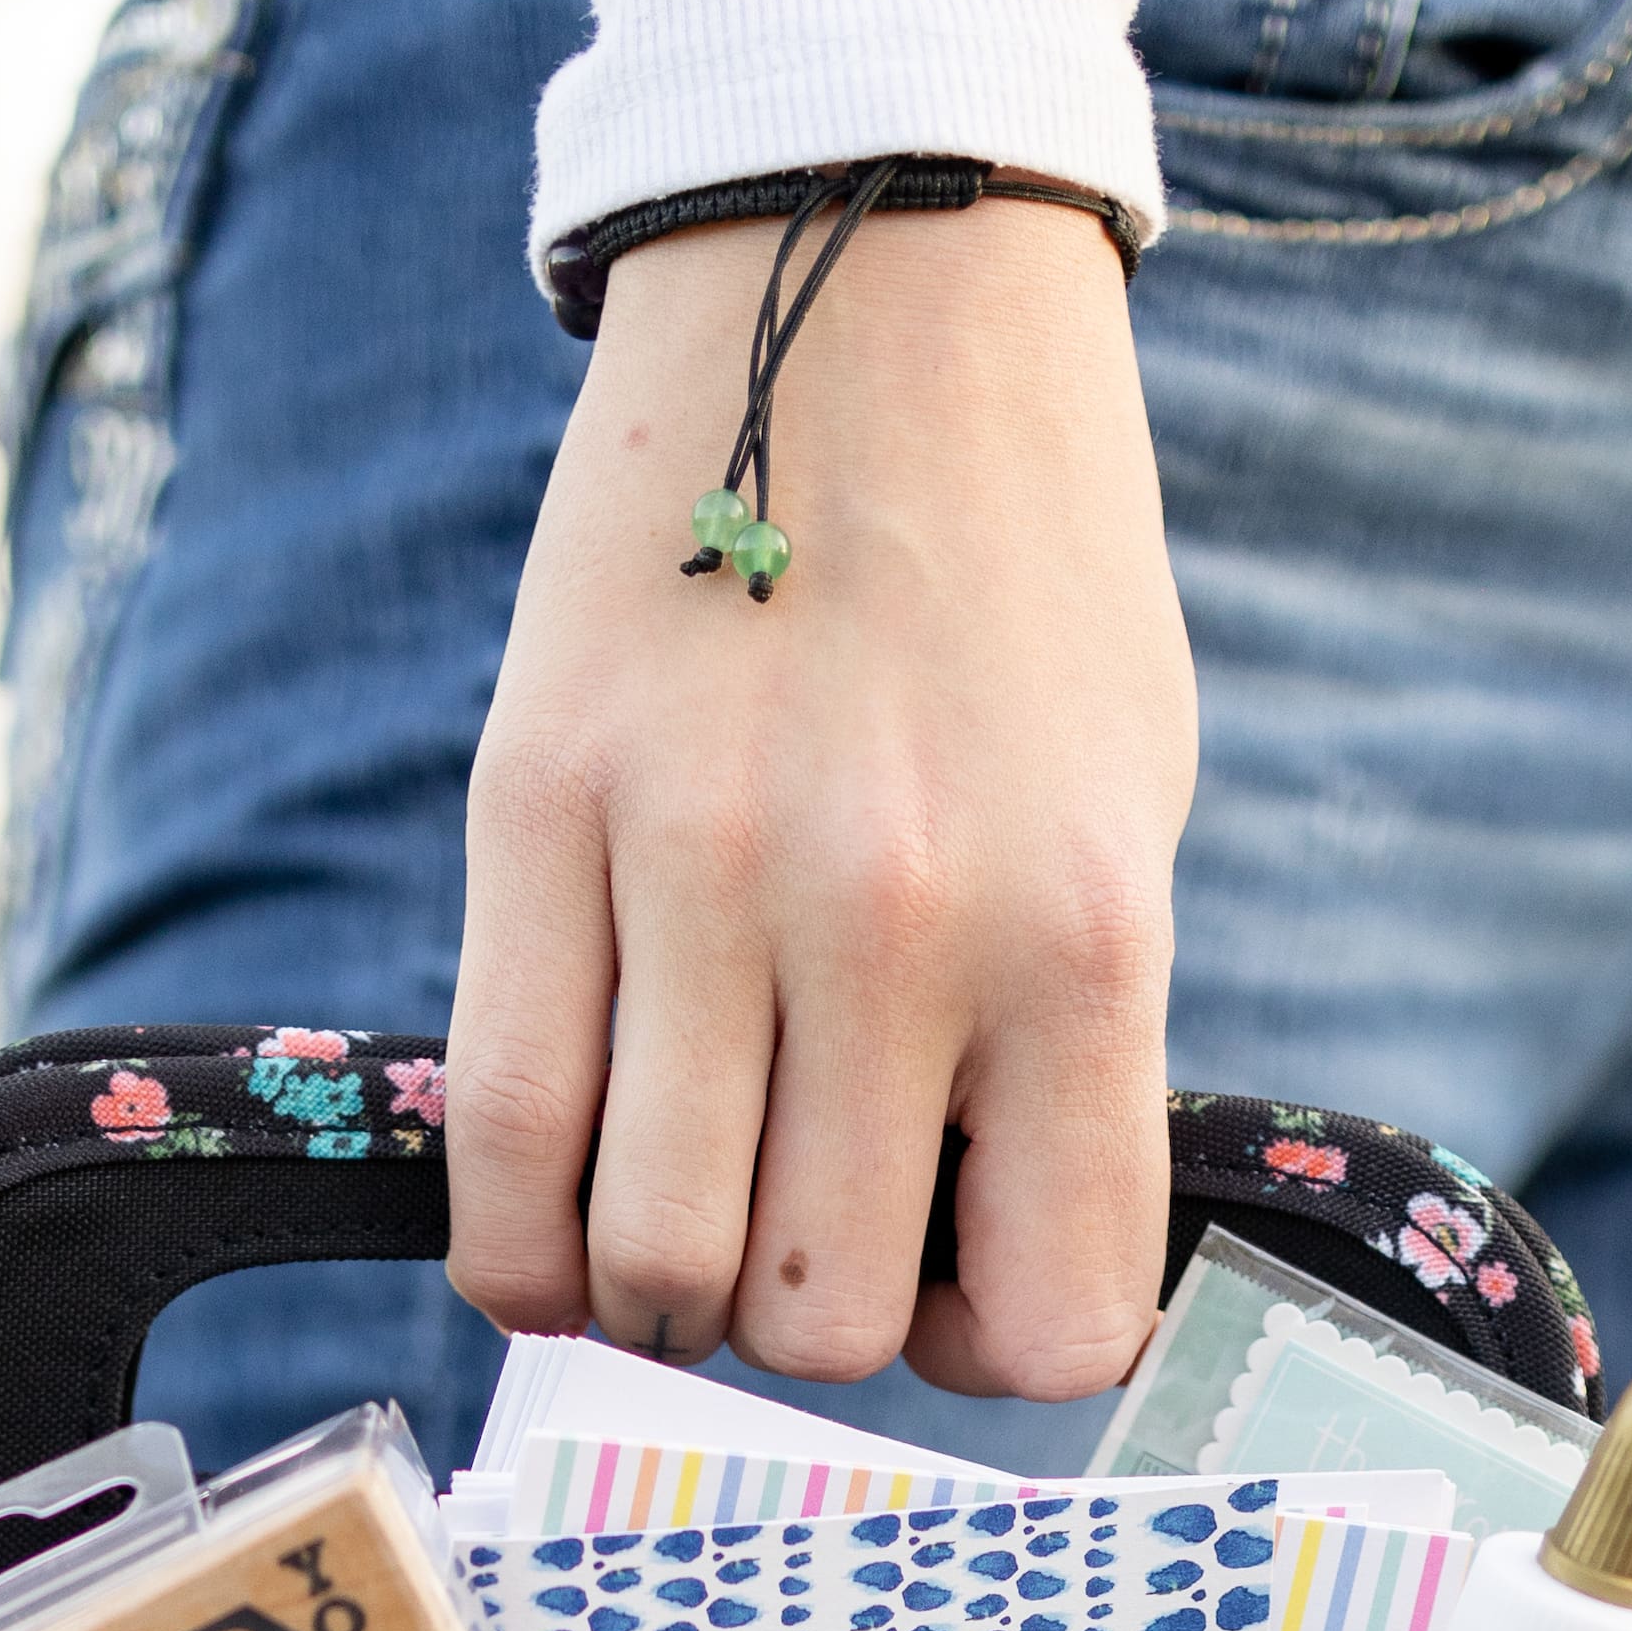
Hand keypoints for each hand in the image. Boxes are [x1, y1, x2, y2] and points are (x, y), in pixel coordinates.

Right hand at [448, 198, 1195, 1397]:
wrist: (873, 283)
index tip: (955, 1273)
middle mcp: (894, 923)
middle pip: (820, 1322)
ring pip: (657, 1264)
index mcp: (1077, 938)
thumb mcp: (1127, 817)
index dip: (990, 1347)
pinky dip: (524, 1253)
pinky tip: (555, 1236)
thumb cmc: (1021, 588)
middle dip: (805, 1324)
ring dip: (662, 1294)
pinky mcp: (534, 813)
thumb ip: (1055, 1058)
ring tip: (678, 1214)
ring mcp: (698, 869)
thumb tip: (958, 1279)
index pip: (1046, 1330)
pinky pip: (504, 1146)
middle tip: (796, 1226)